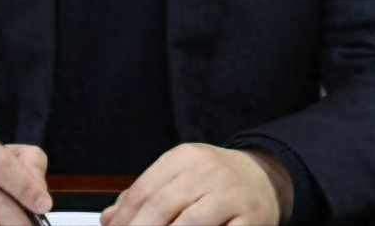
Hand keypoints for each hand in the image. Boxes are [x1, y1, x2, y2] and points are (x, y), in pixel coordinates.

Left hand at [99, 144, 289, 225]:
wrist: (264, 177)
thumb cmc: (214, 178)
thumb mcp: (181, 174)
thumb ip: (146, 192)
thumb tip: (110, 217)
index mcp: (184, 157)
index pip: (144, 189)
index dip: (124, 216)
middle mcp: (206, 171)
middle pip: (162, 206)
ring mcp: (229, 196)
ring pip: (189, 224)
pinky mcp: (250, 220)